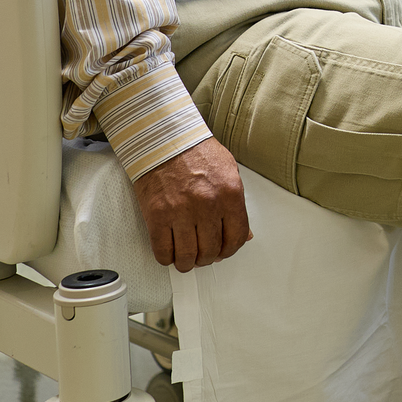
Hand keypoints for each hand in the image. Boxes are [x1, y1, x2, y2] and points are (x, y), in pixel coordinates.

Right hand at [131, 138, 251, 272]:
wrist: (166, 139)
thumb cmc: (197, 153)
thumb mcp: (229, 173)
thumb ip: (237, 205)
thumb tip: (244, 235)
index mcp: (230, 195)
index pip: (236, 238)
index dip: (229, 251)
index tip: (223, 252)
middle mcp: (207, 205)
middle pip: (211, 250)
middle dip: (208, 258)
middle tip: (203, 255)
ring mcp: (181, 212)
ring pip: (187, 256)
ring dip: (187, 263)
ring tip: (186, 258)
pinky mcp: (157, 216)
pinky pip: (162, 251)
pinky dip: (167, 258)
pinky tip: (169, 253)